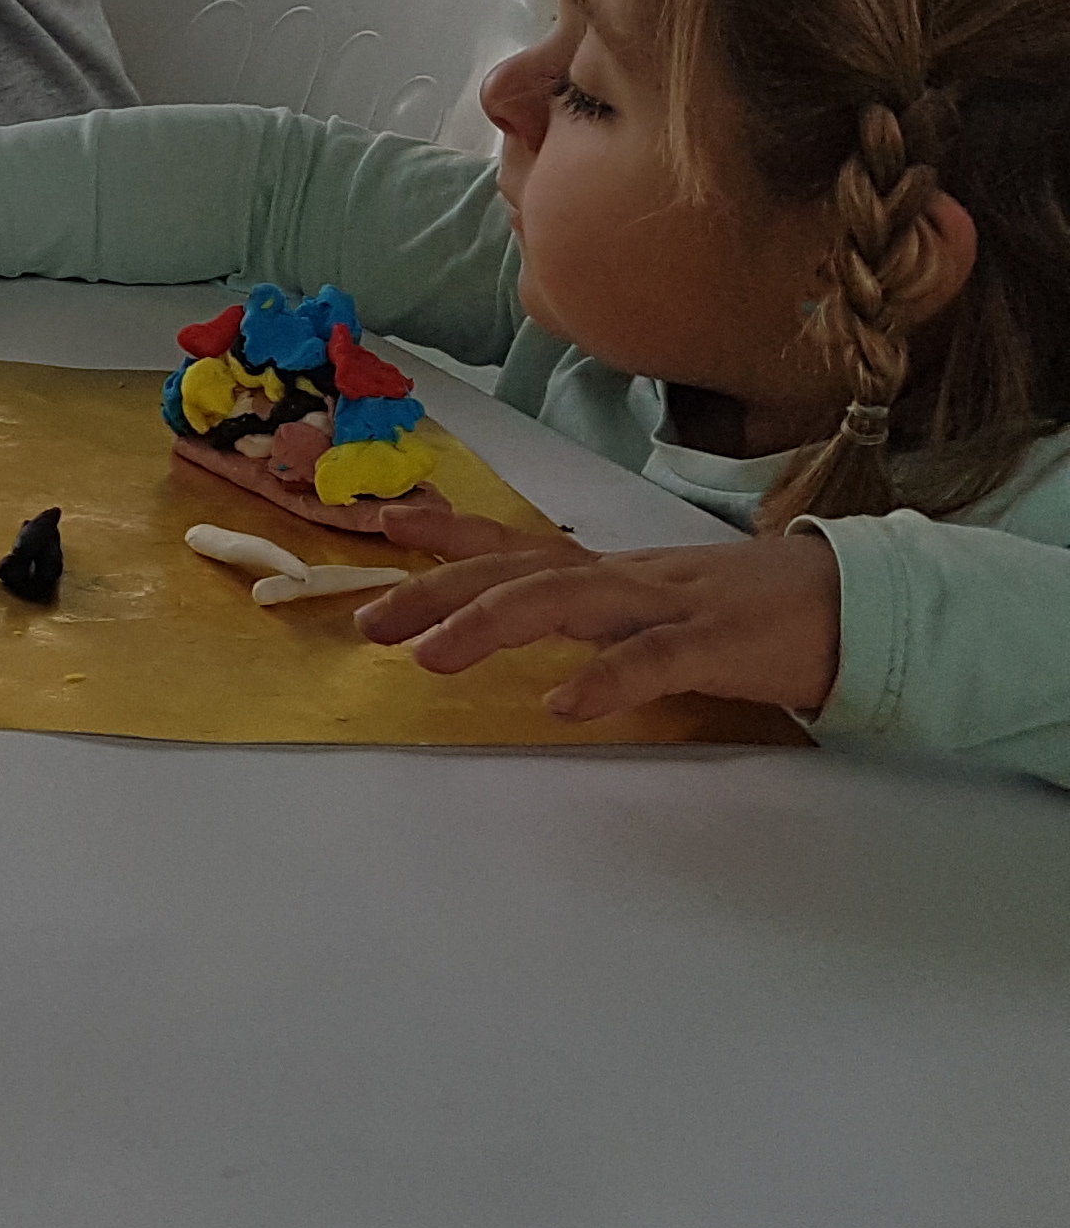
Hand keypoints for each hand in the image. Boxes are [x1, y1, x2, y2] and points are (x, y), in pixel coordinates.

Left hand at [354, 530, 842, 718]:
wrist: (857, 602)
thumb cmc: (746, 611)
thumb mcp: (654, 602)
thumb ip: (590, 607)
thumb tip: (514, 618)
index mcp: (611, 572)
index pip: (514, 544)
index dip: (446, 535)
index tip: (380, 523)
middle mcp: (625, 578)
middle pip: (516, 573)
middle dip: (438, 595)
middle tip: (371, 624)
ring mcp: (669, 606)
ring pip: (568, 603)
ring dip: (493, 626)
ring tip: (434, 658)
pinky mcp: (719, 645)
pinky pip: (655, 660)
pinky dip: (607, 680)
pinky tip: (564, 704)